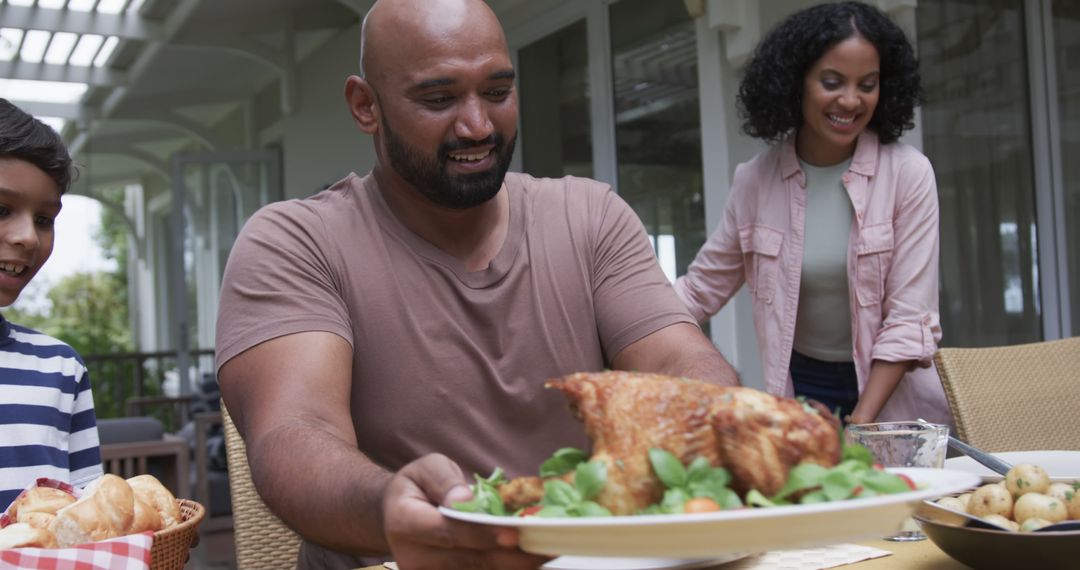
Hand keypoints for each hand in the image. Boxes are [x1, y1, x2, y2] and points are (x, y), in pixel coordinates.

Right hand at [382, 453, 551, 569]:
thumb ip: (445, 481)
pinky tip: (530, 561)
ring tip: (545, 553)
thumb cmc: (418, 486)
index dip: (482, 535)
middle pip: (468, 561)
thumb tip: (464, 500)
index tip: (514, 533)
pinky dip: (506, 568)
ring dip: (514, 566)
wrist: (395, 515)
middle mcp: (413, 557)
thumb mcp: (428, 468)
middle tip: (546, 546)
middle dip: (510, 557)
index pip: (448, 533)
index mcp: (405, 523)